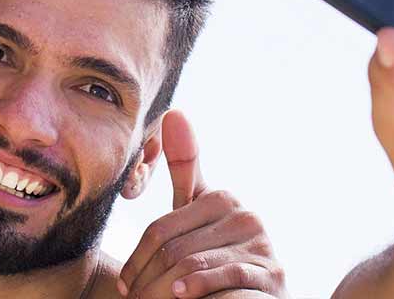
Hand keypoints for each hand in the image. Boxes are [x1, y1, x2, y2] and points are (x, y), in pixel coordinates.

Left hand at [119, 110, 284, 298]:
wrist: (251, 296)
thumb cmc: (215, 256)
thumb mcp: (193, 217)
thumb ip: (184, 169)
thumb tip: (175, 112)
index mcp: (221, 199)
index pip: (161, 229)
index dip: (136, 260)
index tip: (122, 286)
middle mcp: (244, 216)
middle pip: (174, 249)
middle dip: (147, 281)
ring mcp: (260, 244)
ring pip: (192, 264)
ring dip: (163, 292)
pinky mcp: (271, 272)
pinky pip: (225, 274)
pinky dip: (199, 286)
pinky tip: (180, 296)